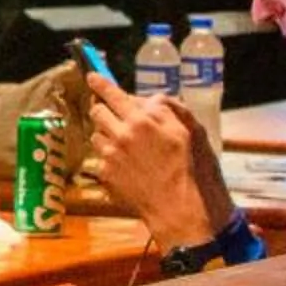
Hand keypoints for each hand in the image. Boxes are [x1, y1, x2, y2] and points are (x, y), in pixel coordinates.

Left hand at [84, 74, 221, 248]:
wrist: (182, 209)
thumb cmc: (193, 170)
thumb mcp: (191, 131)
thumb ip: (167, 109)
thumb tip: (149, 99)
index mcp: (143, 120)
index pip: (112, 94)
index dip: (100, 83)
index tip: (92, 76)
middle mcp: (122, 134)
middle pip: (97, 111)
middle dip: (103, 110)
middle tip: (115, 117)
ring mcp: (111, 156)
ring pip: (96, 135)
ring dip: (107, 136)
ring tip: (128, 148)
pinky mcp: (106, 174)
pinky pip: (100, 158)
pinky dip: (110, 158)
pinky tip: (128, 168)